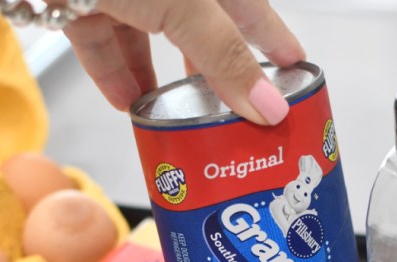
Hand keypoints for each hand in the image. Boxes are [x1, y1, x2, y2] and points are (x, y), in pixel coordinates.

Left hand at [63, 0, 304, 124]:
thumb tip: (270, 107)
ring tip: (174, 117)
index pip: (251, 8)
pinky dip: (115, 73)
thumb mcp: (185, 4)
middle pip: (199, 28)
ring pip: (149, 36)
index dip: (273, 40)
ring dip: (160, 80)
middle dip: (211, 70)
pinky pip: (102, 40)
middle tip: (231, 108)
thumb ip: (225, 57)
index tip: (294, 70)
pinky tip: (127, 103)